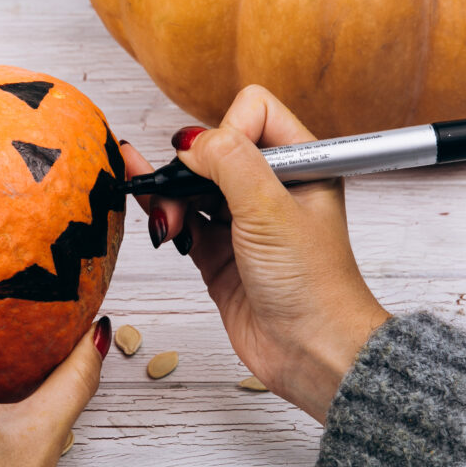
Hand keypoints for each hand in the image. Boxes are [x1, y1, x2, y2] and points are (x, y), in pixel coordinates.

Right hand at [122, 86, 389, 422]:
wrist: (311, 353)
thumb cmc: (313, 287)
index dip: (227, 131)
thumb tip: (190, 142)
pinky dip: (165, 215)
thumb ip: (229, 162)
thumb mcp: (270, 210)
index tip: (216, 164)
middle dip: (189, 167)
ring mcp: (244, 221)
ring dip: (172, 195)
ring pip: (193, 186)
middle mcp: (272, 188)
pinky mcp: (220, 254)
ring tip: (169, 222)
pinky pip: (183, 220)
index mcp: (301, 164)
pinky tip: (152, 214)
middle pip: (214, 149)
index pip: (253, 113)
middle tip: (177, 191)